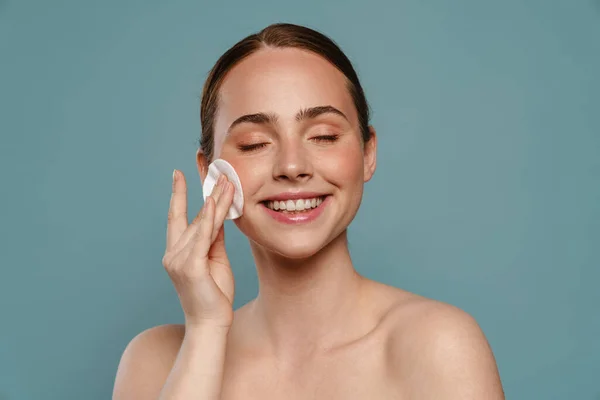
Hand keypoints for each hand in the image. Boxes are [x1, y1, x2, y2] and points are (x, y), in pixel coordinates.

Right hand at [162, 170, 235, 328]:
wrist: (211, 323)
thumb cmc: (214, 293)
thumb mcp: (215, 258)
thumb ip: (213, 237)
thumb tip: (217, 214)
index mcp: (177, 252)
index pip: (176, 217)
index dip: (177, 194)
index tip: (178, 174)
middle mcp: (173, 253)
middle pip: (194, 217)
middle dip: (208, 194)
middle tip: (220, 172)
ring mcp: (179, 260)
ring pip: (201, 224)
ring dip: (215, 201)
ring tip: (227, 182)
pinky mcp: (190, 267)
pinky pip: (202, 238)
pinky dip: (208, 220)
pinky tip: (214, 203)